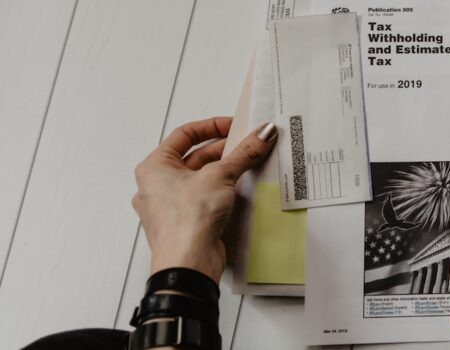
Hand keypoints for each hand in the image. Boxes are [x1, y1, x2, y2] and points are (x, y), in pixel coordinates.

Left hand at [132, 117, 276, 281]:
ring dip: (225, 171)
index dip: (212, 126)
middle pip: (195, 157)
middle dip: (224, 150)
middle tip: (249, 145)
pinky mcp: (186, 223)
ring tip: (248, 164)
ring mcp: (171, 206)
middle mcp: (158, 185)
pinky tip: (240, 189)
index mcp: (154, 167)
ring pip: (201, 179)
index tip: (235, 126)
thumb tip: (261, 135)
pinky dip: (223, 191)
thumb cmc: (185, 222)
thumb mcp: (220, 176)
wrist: (187, 264)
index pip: (184, 135)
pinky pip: (205, 198)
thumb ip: (243, 153)